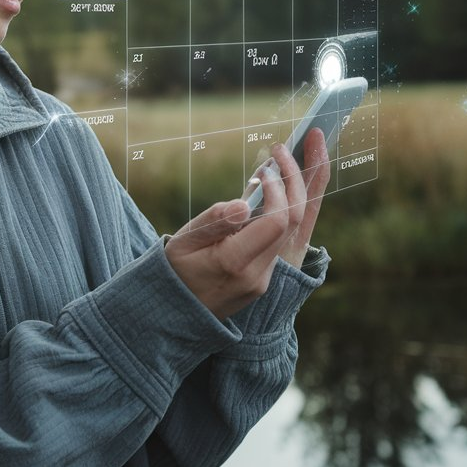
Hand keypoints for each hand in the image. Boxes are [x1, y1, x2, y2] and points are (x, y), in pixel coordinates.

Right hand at [164, 129, 329, 320]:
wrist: (172, 315)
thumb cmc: (172, 271)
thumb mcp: (183, 242)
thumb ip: (214, 221)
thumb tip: (246, 202)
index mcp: (234, 263)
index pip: (276, 220)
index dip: (278, 188)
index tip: (265, 168)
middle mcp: (256, 275)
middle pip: (292, 223)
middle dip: (294, 182)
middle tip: (284, 152)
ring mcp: (263, 280)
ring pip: (291, 232)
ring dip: (292, 194)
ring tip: (286, 163)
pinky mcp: (263, 280)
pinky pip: (280, 241)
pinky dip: (280, 212)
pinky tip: (274, 190)